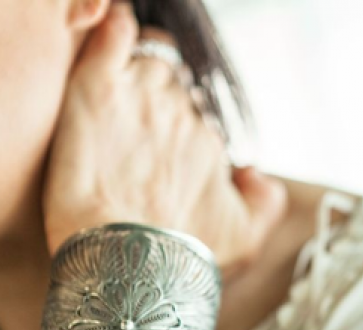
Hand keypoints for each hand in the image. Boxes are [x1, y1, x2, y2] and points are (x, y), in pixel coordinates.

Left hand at [41, 2, 286, 275]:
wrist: (126, 267)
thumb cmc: (182, 261)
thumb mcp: (243, 243)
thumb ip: (264, 204)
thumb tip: (255, 173)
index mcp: (209, 144)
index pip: (193, 117)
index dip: (175, 130)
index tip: (157, 150)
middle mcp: (182, 115)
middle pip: (169, 86)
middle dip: (154, 100)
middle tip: (130, 130)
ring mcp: (142, 98)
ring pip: (144, 61)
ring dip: (132, 71)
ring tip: (114, 98)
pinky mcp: (98, 90)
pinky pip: (113, 35)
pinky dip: (113, 30)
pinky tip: (109, 32)